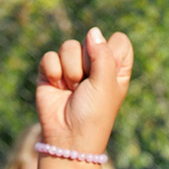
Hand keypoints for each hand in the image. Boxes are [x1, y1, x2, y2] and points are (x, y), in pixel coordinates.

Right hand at [36, 28, 133, 157]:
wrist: (68, 137)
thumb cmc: (94, 114)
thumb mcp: (106, 83)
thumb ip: (103, 54)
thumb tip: (93, 31)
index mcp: (115, 67)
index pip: (118, 40)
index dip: (111, 52)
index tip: (107, 74)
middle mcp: (94, 64)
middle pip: (91, 39)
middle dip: (87, 63)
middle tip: (87, 86)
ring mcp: (71, 67)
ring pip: (68, 46)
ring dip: (70, 71)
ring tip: (72, 90)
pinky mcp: (51, 72)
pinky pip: (50, 56)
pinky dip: (53, 73)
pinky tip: (57, 88)